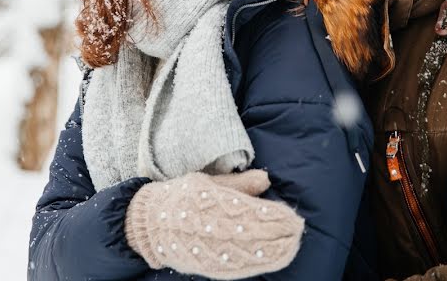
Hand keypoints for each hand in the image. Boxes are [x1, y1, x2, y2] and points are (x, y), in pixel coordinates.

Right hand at [125, 169, 304, 279]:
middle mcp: (206, 227)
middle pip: (248, 234)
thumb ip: (239, 183)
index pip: (246, 211)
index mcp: (207, 202)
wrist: (150, 223)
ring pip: (242, 254)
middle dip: (275, 235)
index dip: (270, 216)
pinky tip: (269, 262)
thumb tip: (266, 179)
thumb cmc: (182, 196)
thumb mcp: (208, 183)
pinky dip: (252, 265)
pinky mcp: (204, 264)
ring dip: (269, 253)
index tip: (291, 215)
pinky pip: (231, 267)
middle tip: (296, 232)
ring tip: (289, 248)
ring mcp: (205, 248)